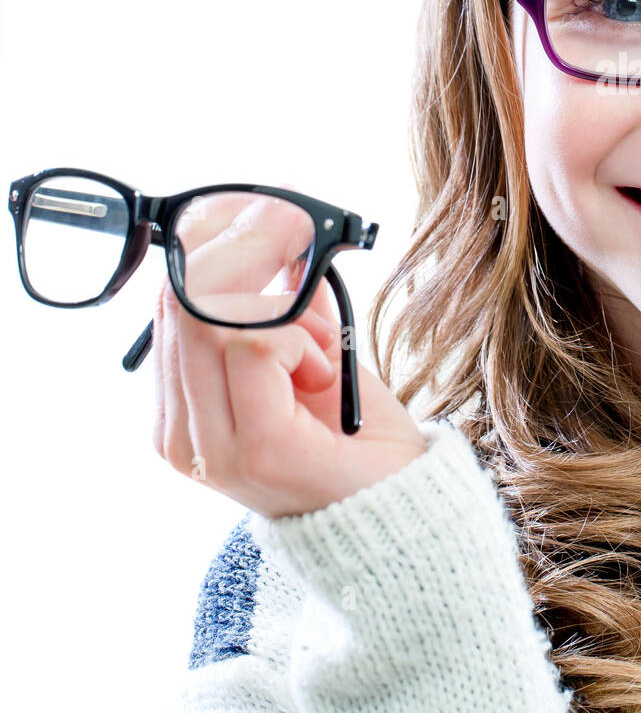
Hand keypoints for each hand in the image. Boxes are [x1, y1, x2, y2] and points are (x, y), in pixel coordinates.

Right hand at [152, 184, 427, 518]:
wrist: (398, 509)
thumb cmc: (356, 439)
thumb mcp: (314, 353)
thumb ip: (288, 304)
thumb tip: (281, 229)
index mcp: (181, 409)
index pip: (171, 303)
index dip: (216, 244)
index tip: (267, 203)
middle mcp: (180, 432)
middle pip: (185, 303)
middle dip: (248, 251)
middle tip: (296, 228)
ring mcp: (209, 445)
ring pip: (217, 320)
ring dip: (284, 316)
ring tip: (321, 352)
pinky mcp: (251, 446)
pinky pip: (257, 347)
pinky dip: (299, 342)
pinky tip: (321, 374)